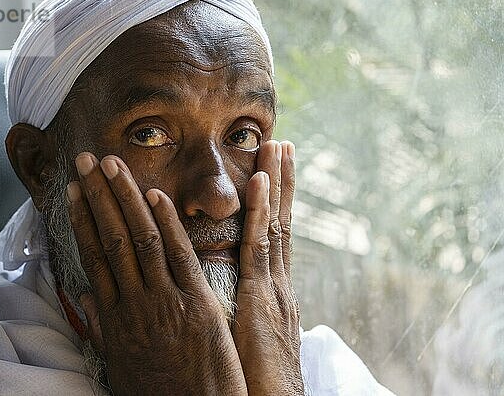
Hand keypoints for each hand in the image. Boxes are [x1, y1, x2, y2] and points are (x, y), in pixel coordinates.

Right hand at [66, 153, 246, 394]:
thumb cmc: (158, 392)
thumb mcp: (120, 363)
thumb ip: (104, 327)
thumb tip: (87, 298)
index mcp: (114, 318)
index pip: (93, 257)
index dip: (83, 219)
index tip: (75, 190)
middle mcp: (134, 304)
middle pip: (112, 240)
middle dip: (98, 197)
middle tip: (87, 161)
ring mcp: (165, 302)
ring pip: (141, 241)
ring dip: (126, 199)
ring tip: (114, 166)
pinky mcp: (198, 305)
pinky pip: (179, 258)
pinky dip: (167, 225)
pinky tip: (156, 196)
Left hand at [232, 141, 303, 394]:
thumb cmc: (257, 380)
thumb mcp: (249, 337)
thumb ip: (242, 311)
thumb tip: (232, 296)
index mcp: (273, 290)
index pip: (274, 235)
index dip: (274, 202)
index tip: (271, 170)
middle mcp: (278, 282)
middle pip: (280, 221)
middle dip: (281, 181)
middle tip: (281, 142)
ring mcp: (274, 287)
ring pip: (273, 224)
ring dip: (274, 183)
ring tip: (276, 145)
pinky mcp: (263, 299)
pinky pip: (259, 247)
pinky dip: (260, 212)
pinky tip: (258, 182)